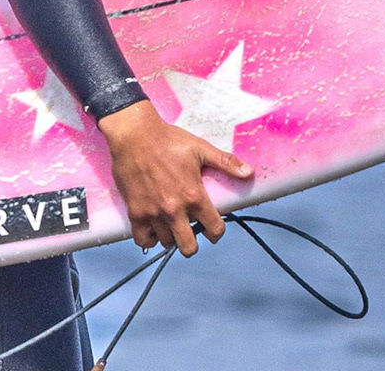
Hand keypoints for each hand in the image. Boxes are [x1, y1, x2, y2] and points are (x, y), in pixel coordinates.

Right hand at [98, 100, 253, 255]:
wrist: (135, 136)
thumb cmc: (168, 140)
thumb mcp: (201, 149)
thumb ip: (226, 163)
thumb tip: (249, 172)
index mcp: (194, 195)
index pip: (213, 228)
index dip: (217, 232)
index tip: (213, 230)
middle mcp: (174, 209)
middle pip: (188, 247)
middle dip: (194, 243)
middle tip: (193, 232)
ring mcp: (153, 213)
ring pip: (166, 243)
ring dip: (172, 237)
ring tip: (174, 225)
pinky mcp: (135, 213)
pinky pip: (143, 239)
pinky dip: (150, 239)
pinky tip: (155, 229)